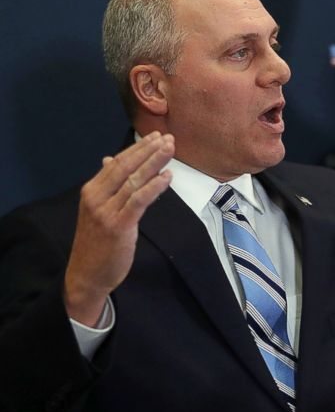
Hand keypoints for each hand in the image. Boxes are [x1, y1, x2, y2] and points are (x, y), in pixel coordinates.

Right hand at [63, 132, 174, 326]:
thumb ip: (107, 186)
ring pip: (134, 180)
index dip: (138, 148)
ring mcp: (106, 211)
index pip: (117, 162)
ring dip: (154, 163)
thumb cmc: (96, 243)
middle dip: (148, 150)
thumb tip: (110, 159)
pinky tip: (167, 177)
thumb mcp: (98, 210)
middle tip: (168, 138)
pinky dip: (154, 186)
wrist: (87, 274)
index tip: (156, 136)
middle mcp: (96, 197)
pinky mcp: (118, 226)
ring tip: (170, 150)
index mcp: (92, 191)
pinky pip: (138, 201)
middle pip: (126, 167)